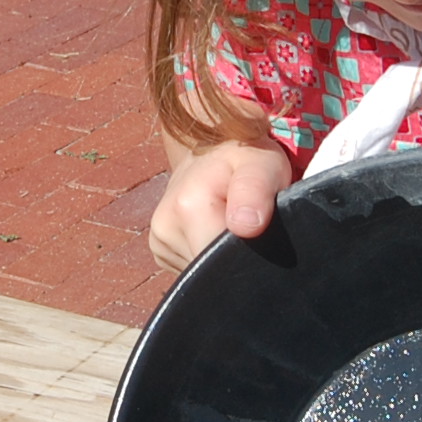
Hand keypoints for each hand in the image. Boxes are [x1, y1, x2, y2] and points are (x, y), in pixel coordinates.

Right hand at [149, 141, 295, 271]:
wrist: (213, 150)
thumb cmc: (246, 157)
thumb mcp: (262, 164)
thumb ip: (255, 191)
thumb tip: (246, 226)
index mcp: (188, 207)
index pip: (220, 262)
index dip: (244, 259)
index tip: (258, 239)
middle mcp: (165, 227)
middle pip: (209, 271)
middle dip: (232, 259)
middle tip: (250, 230)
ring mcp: (159, 241)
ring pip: (201, 271)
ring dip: (220, 257)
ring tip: (231, 227)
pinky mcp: (160, 249)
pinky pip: (191, 266)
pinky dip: (208, 255)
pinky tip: (215, 231)